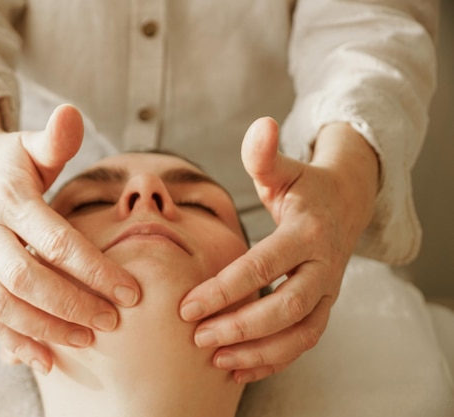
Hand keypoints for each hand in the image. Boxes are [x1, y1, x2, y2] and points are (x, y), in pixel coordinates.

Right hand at [0, 98, 140, 374]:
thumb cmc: (6, 160)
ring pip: (2, 305)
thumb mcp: (29, 144)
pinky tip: (45, 359)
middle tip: (113, 321)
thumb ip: (55, 138)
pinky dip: (14, 342)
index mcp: (6, 197)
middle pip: (25, 279)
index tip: (131, 290)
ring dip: (45, 328)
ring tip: (88, 341)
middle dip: (71, 304)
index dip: (93, 268)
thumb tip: (73, 113)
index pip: (53, 239)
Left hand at [179, 117, 378, 382]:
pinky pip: (305, 341)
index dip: (225, 289)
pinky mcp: (325, 307)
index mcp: (307, 232)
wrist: (347, 205)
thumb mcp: (284, 169)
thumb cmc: (304, 187)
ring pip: (300, 333)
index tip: (186, 306)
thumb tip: (260, 123)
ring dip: (259, 352)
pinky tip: (239, 368)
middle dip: (240, 326)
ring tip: (216, 361)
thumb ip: (264, 155)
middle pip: (286, 307)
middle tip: (196, 338)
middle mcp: (323, 266)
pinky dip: (275, 360)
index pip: (264, 266)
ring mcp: (328, 291)